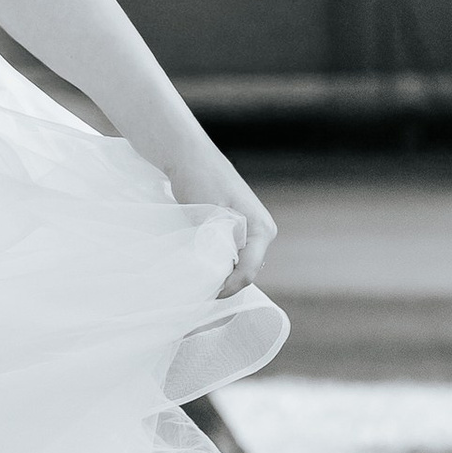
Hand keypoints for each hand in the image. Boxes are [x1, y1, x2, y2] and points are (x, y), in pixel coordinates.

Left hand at [160, 136, 275, 292]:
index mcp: (261, 229)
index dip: (228, 287)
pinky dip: (219, 262)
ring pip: (239, 264)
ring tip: (199, 279)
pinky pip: (233, 254)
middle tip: (200, 291)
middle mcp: (262, 232)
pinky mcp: (238, 229)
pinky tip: (201, 263)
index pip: (248, 271)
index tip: (207, 295)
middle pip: (246, 271)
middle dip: (225, 282)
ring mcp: (252, 231)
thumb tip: (219, 274)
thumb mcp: (211, 216)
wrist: (190, 157)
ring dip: (221, 273)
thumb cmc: (200, 180)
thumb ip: (220, 245)